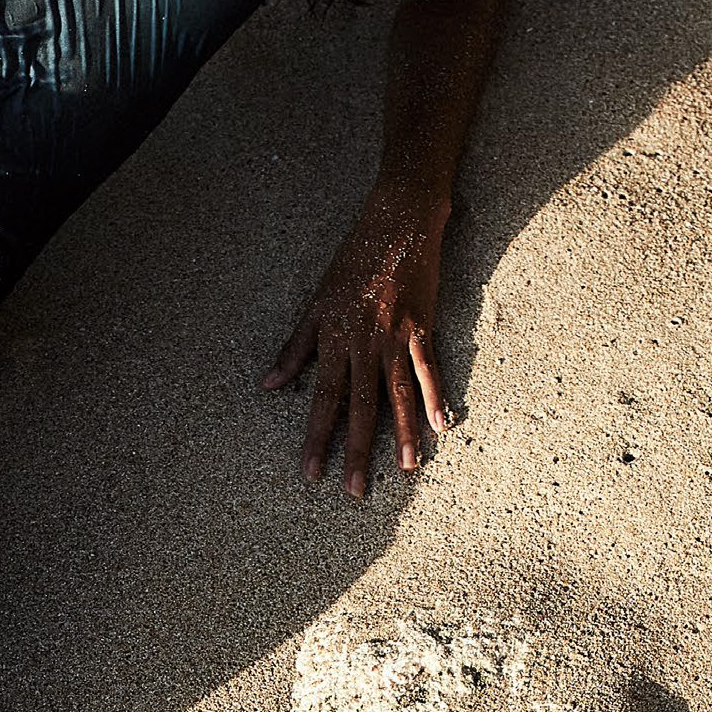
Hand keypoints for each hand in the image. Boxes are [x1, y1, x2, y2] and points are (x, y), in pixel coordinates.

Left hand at [264, 202, 455, 499]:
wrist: (397, 220)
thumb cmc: (354, 259)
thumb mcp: (315, 301)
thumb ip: (295, 348)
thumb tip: (269, 385)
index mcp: (333, 338)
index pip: (322, 399)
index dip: (317, 437)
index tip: (311, 472)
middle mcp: (363, 342)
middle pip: (359, 407)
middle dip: (357, 451)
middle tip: (356, 491)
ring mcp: (395, 336)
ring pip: (397, 394)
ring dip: (401, 435)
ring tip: (406, 470)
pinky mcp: (423, 325)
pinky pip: (430, 369)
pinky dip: (437, 397)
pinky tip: (442, 427)